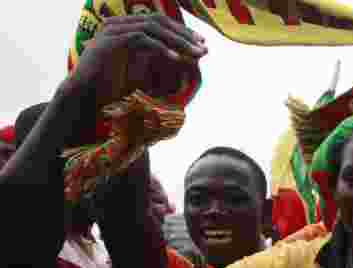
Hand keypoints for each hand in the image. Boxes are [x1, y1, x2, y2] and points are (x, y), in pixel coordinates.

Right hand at [71, 14, 206, 107]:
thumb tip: (179, 56)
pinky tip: (178, 60)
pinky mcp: (110, 43)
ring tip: (196, 54)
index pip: (157, 21)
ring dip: (177, 41)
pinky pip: (142, 40)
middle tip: (203, 46)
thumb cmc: (110, 87)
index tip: (200, 43)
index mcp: (122, 27)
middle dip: (183, 34)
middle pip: (157, 21)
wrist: (84, 96)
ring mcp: (111, 31)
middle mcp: (116, 24)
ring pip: (152, 28)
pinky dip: (162, 49)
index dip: (180, 30)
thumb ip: (153, 58)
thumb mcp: (136, 68)